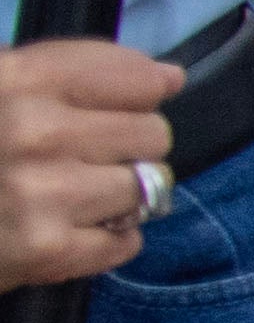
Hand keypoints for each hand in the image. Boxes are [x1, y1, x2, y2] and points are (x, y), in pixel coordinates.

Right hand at [0, 40, 182, 285]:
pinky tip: (61, 228)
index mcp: (12, 78)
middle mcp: (30, 130)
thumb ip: (73, 73)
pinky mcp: (47, 250)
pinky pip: (128, 240)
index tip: (116, 108)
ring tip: (64, 195)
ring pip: (148, 188)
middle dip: (126, 148)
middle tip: (76, 160)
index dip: (136, 96)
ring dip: (116, 197)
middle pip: (152, 133)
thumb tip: (169, 77)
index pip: (135, 77)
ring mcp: (41, 192)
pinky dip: (104, 240)